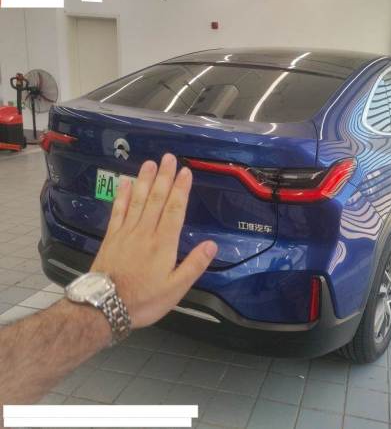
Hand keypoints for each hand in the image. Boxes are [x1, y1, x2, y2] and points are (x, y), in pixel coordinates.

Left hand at [90, 153, 216, 328]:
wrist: (104, 307)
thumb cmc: (144, 300)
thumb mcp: (175, 289)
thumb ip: (194, 265)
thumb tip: (212, 244)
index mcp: (164, 243)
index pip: (175, 210)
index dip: (181, 190)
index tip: (186, 171)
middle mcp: (146, 232)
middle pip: (157, 199)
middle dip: (165, 177)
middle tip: (169, 158)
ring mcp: (126, 232)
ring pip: (138, 200)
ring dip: (145, 180)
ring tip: (150, 163)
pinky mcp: (112, 236)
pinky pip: (118, 210)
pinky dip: (122, 195)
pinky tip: (124, 182)